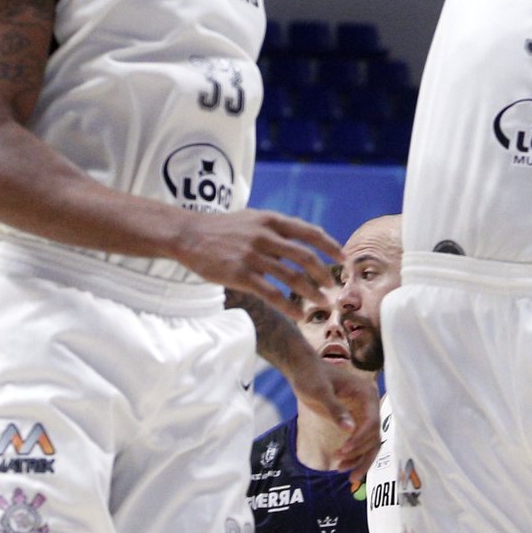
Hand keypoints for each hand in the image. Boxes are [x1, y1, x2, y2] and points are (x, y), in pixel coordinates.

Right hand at [179, 210, 343, 311]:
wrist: (188, 235)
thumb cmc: (222, 228)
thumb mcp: (252, 218)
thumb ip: (277, 227)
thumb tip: (304, 238)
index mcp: (271, 220)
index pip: (309, 232)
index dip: (330, 246)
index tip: (343, 259)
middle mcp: (265, 236)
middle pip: (305, 257)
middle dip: (324, 275)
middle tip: (334, 288)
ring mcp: (252, 256)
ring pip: (292, 277)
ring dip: (312, 293)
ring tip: (322, 304)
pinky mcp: (241, 275)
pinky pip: (271, 293)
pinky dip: (289, 306)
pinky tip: (299, 315)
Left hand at [302, 362, 380, 473]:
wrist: (303, 369)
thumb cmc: (310, 376)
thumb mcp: (319, 392)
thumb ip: (335, 409)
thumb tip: (349, 429)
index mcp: (366, 394)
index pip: (372, 422)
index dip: (360, 439)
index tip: (343, 451)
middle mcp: (370, 404)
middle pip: (374, 435)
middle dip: (360, 453)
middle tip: (340, 466)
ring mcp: (364, 413)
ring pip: (370, 442)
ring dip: (358, 458)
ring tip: (340, 470)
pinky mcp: (355, 419)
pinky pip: (361, 440)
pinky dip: (354, 454)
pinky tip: (343, 466)